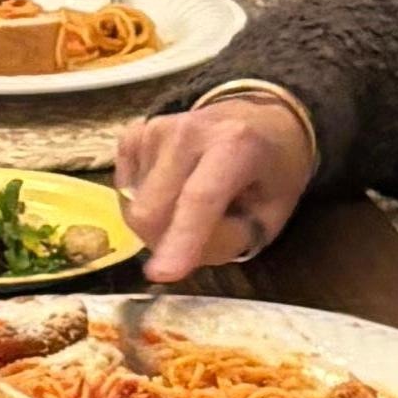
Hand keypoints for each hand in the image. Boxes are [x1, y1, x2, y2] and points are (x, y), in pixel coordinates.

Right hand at [116, 89, 316, 280]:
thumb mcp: (274, 212)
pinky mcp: (133, 135)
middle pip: (151, 211)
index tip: (161, 276)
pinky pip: (123, 191)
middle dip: (165, 243)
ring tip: (190, 208)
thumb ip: (234, 238)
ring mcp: (154, 130)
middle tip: (196, 242)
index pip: (200, 198)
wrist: (257, 121)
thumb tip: (185, 253)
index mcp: (235, 145)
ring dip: (159, 223)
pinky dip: (146, 202)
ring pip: (134, 206)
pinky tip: (171, 190)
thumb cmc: (271, 172)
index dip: (181, 239)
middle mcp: (187, 131)